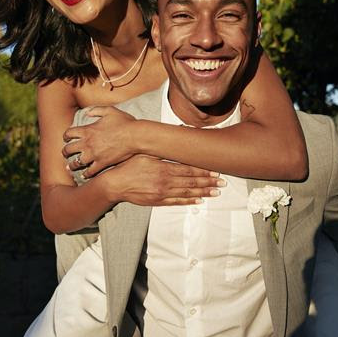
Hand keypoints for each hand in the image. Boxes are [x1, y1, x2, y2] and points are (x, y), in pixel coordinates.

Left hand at [63, 106, 138, 176]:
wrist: (135, 136)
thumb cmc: (124, 122)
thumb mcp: (109, 111)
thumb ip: (96, 110)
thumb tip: (87, 112)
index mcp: (87, 130)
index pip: (69, 133)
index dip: (66, 136)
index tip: (66, 138)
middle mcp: (87, 143)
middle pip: (68, 149)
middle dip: (65, 152)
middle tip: (65, 153)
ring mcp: (94, 155)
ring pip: (76, 163)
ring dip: (72, 165)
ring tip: (70, 167)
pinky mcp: (102, 163)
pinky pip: (90, 171)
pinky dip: (86, 174)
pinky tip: (85, 175)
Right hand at [96, 155, 225, 206]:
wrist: (115, 183)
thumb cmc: (129, 165)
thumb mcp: (144, 152)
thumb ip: (161, 147)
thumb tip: (176, 134)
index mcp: (163, 168)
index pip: (189, 169)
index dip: (204, 170)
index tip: (216, 170)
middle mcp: (165, 181)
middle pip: (192, 182)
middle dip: (208, 182)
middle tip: (222, 182)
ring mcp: (162, 193)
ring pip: (187, 193)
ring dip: (203, 192)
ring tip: (216, 192)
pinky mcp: (157, 201)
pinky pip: (177, 202)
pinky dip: (189, 201)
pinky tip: (199, 200)